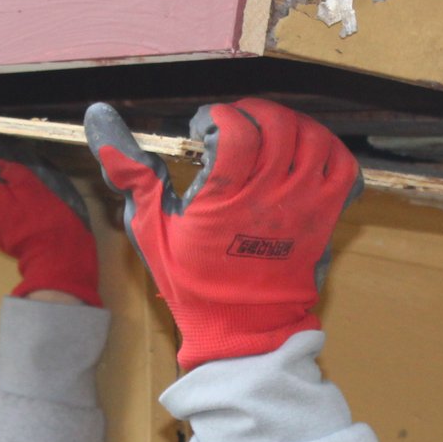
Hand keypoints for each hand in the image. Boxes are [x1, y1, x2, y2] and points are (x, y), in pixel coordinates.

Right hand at [83, 98, 360, 367]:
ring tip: (268, 134)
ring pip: (313, 139)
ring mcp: (303, 207)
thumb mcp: (150, 227)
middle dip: (253, 113)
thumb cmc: (192, 282)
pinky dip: (328, 149)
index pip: (237, 131)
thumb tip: (99, 117)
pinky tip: (302, 154)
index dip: (220, 116)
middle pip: (278, 126)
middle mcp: (269, 198)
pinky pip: (343, 168)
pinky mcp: (324, 218)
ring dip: (290, 125)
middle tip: (235, 125)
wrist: (240, 329)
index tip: (206, 127)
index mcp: (224, 199)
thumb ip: (131, 169)